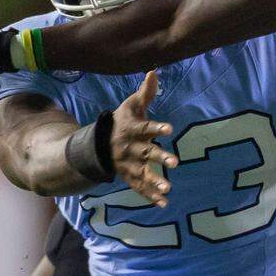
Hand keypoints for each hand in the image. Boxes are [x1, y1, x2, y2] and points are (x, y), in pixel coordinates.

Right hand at [109, 71, 178, 207]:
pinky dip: (150, 196)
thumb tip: (154, 72)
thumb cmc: (122, 122)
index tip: (169, 130)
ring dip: (155, 181)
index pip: (146, 128)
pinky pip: (139, 188)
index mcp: (133, 130)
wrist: (100, 143)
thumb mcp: (131, 106)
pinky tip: (163, 203)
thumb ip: (145, 93)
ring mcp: (129, 165)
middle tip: (176, 163)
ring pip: (142, 174)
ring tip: (168, 188)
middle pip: (146, 153)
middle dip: (160, 158)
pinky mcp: (129, 177)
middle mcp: (131, 149)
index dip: (157, 129)